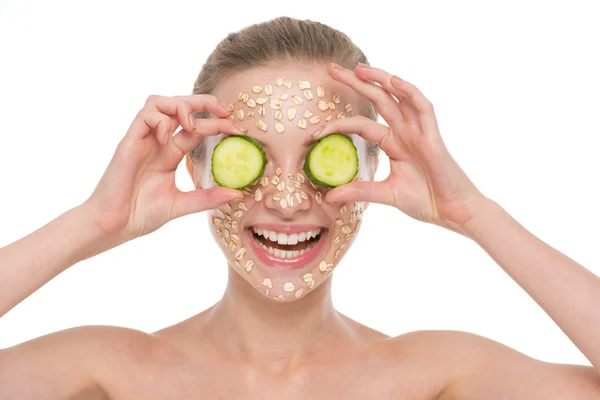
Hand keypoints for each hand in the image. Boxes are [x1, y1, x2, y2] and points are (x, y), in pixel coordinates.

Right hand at [83, 94, 244, 242]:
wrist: (113, 225)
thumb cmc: (140, 214)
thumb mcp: (182, 204)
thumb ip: (207, 197)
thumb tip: (236, 193)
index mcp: (170, 153)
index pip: (196, 128)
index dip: (217, 124)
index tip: (237, 130)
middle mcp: (157, 142)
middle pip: (179, 106)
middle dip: (204, 102)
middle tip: (226, 113)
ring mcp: (143, 140)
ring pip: (159, 102)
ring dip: (180, 105)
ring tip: (192, 123)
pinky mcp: (129, 142)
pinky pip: (144, 116)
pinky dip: (159, 120)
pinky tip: (167, 137)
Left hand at [319, 63, 487, 232]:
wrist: (452, 212)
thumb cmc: (426, 201)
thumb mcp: (386, 195)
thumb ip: (359, 191)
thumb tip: (328, 197)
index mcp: (394, 143)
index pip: (361, 125)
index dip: (338, 125)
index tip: (314, 131)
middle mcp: (405, 132)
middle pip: (377, 100)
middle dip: (356, 83)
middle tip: (332, 69)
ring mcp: (419, 131)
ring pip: (398, 97)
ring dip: (380, 79)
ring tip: (358, 68)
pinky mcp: (433, 136)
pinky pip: (423, 108)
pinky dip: (410, 93)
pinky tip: (394, 82)